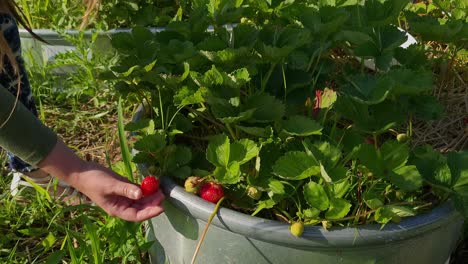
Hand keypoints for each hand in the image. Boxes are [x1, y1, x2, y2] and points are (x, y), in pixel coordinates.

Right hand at [38, 140, 163, 221]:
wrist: (83, 171)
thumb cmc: (93, 181)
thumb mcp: (110, 185)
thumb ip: (126, 189)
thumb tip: (140, 194)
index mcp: (117, 209)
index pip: (136, 216)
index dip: (149, 213)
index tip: (161, 207)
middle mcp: (122, 205)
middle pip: (141, 208)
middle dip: (153, 203)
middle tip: (163, 195)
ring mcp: (124, 197)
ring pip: (141, 200)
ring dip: (151, 196)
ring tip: (160, 189)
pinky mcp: (125, 188)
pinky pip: (138, 190)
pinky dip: (145, 188)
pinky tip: (153, 184)